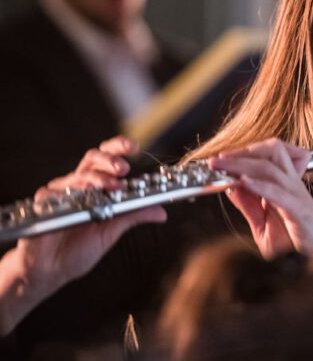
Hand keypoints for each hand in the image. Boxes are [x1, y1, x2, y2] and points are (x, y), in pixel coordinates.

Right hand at [0, 136, 165, 333]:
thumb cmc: (80, 250)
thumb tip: (162, 212)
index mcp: (96, 186)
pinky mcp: (43, 204)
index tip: (135, 147)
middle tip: (124, 168)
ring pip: (79, 174)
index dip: (119, 147)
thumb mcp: (112, 231)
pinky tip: (80, 198)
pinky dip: (70, 192)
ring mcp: (60, 193)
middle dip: (110, 159)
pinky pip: (55, 192)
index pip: (107, 158)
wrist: (51, 272)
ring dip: (98, 178)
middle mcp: (78, 185)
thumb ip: (135, 216)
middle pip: (92, 158)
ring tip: (113, 186)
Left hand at [209, 140, 312, 268]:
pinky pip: (279, 193)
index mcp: (287, 187)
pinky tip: (243, 183)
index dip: (245, 153)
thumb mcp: (265, 228)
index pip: (269, 155)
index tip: (222, 159)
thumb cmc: (302, 251)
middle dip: (242, 152)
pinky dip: (259, 185)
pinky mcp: (301, 214)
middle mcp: (294, 187)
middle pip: (271, 153)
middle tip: (218, 159)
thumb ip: (250, 207)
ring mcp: (299, 198)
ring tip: (223, 166)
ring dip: (243, 165)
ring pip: (272, 168)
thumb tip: (231, 188)